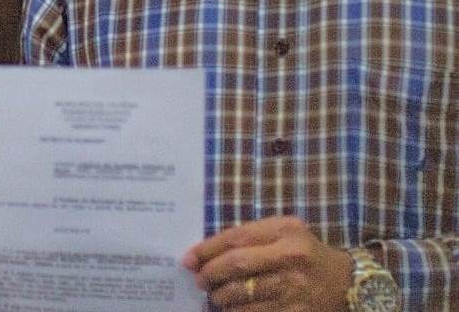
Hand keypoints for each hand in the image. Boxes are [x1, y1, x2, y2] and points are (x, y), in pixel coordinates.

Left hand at [182, 216, 352, 310]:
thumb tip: (207, 251)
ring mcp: (294, 288)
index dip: (208, 249)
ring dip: (221, 297)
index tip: (189, 258)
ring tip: (214, 295)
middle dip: (211, 273)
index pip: (236, 238)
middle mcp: (290, 257)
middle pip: (237, 265)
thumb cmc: (304, 251)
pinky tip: (231, 309)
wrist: (346, 282)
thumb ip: (251, 235)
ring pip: (244, 294)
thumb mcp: (283, 231)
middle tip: (199, 279)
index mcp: (284, 231)